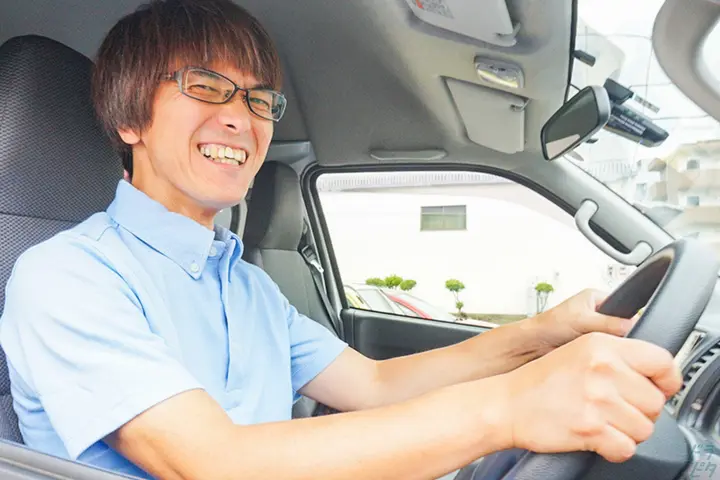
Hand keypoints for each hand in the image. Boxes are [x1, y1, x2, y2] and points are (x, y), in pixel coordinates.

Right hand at [492, 332, 680, 462]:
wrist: (506, 404)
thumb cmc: (541, 381)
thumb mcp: (580, 351)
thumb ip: (617, 356)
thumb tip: (657, 375)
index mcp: (602, 345)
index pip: (662, 360)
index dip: (667, 379)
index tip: (660, 388)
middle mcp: (602, 369)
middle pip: (656, 401)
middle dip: (640, 411)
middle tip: (615, 409)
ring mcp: (597, 399)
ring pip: (645, 428)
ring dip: (627, 432)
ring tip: (602, 422)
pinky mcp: (590, 428)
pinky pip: (626, 448)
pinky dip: (614, 449)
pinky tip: (597, 438)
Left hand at [529, 289, 637, 351]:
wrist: (532, 347)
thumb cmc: (548, 325)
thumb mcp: (582, 320)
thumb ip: (609, 322)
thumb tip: (633, 324)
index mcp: (597, 299)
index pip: (626, 308)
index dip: (630, 321)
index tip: (632, 333)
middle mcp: (598, 314)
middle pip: (624, 327)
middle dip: (620, 337)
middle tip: (611, 343)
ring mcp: (596, 332)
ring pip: (617, 343)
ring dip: (612, 349)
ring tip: (600, 351)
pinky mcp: (593, 349)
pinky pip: (608, 354)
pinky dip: (606, 358)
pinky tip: (598, 359)